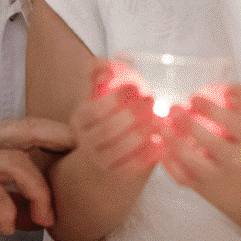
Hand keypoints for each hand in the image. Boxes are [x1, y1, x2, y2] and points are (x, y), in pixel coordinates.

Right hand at [0, 117, 72, 240]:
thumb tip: (30, 209)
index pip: (21, 126)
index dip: (53, 132)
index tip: (76, 146)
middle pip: (24, 133)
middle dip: (56, 146)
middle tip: (74, 170)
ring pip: (13, 163)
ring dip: (37, 192)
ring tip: (42, 217)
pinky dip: (7, 211)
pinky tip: (7, 226)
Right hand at [70, 61, 162, 176]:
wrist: (110, 148)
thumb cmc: (108, 113)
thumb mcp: (98, 93)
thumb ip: (97, 73)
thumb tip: (106, 65)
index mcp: (79, 121)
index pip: (93, 111)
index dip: (114, 99)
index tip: (135, 87)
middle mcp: (85, 143)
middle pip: (108, 130)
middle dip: (131, 114)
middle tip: (151, 100)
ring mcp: (100, 161)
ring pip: (120, 150)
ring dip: (141, 133)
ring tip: (158, 119)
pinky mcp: (117, 175)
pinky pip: (132, 167)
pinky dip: (147, 155)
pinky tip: (161, 142)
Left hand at [160, 84, 240, 230]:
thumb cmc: (239, 146)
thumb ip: (238, 99)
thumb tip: (232, 89)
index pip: (233, 124)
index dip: (212, 110)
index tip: (194, 99)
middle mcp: (232, 159)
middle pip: (213, 143)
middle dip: (190, 125)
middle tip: (173, 109)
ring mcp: (216, 175)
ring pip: (194, 162)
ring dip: (175, 143)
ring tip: (161, 127)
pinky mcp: (202, 188)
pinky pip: (183, 177)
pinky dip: (168, 162)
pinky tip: (160, 147)